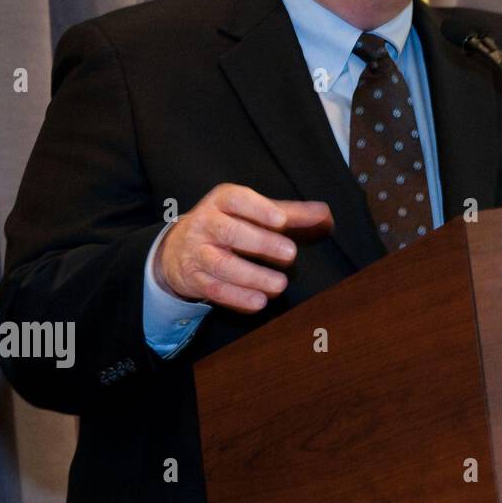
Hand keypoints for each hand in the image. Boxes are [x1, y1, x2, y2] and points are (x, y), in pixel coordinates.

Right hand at [153, 184, 332, 311]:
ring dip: (252, 276)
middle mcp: (206, 223)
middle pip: (230, 232)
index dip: (259, 209)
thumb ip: (289, 213)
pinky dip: (237, 297)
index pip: (237, 200)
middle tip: (290, 254)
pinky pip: (214, 288)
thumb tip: (324, 214)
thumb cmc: (226, 224)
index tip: (281, 220)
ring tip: (280, 285)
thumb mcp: (252, 212)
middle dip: (261, 243)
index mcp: (222, 201)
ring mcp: (197, 251)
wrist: (177, 249)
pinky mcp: (193, 277)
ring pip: (222, 264)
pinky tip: (258, 302)